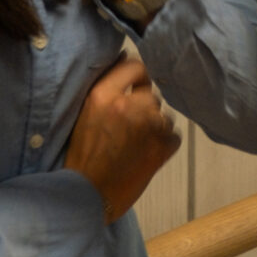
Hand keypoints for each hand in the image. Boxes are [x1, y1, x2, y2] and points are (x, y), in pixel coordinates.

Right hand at [64, 56, 181, 221]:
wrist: (87, 196)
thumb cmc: (82, 158)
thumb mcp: (85, 114)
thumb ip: (106, 91)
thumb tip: (126, 61)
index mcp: (102, 95)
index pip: (134, 66)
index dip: (138, 78)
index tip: (136, 88)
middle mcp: (127, 105)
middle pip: (151, 94)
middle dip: (145, 108)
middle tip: (131, 128)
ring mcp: (147, 125)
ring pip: (163, 116)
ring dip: (155, 127)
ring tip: (137, 145)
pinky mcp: (162, 147)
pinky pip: (173, 136)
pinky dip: (164, 144)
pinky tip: (147, 155)